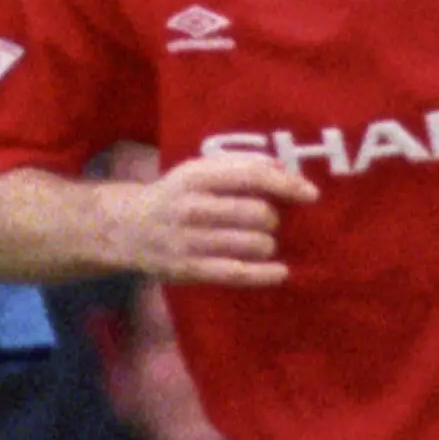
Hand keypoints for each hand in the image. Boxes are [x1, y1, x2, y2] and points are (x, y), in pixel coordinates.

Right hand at [121, 151, 318, 286]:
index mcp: (197, 176)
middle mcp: (193, 207)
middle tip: (267, 222)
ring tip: (262, 242)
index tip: (310, 194)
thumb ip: (238, 165)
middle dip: (273, 219)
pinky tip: (282, 272)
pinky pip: (239, 274)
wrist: (127, 229)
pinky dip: (266, 274)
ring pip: (255, 245)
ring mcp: (191, 241)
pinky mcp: (191, 270)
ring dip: (268, 244)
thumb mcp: (198, 170)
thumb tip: (283, 168)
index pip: (252, 176)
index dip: (287, 184)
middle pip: (259, 214)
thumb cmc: (176, 195)